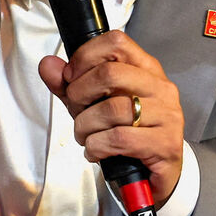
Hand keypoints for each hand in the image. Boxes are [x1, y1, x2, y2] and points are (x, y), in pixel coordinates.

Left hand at [38, 30, 184, 203]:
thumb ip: (69, 84)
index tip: (71, 77)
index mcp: (145, 68)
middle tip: (76, 110)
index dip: (85, 57)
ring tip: (84, 135)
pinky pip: (119, 138)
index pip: (116, 42)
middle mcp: (159, 87)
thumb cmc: (125, 132)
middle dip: (79, 94)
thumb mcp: (92, 103)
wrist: (150, 174)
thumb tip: (48, 65)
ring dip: (85, 125)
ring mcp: (167, 115)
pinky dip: (96, 146)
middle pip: (110, 74)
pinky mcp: (165, 143)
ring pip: (112, 109)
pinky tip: (95, 150)